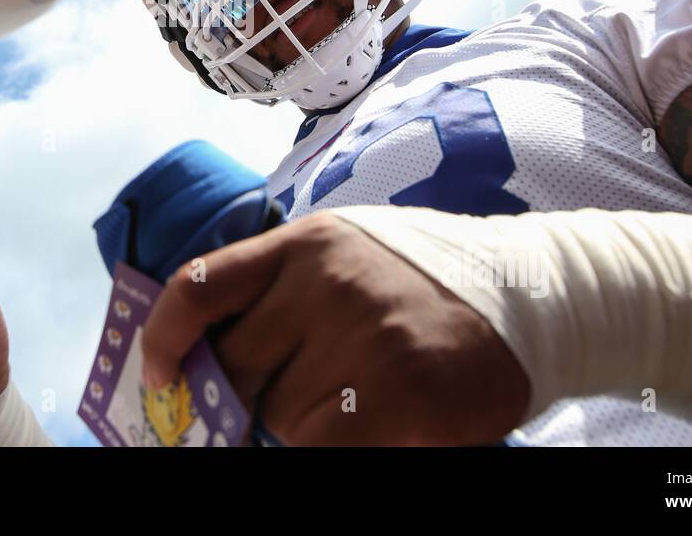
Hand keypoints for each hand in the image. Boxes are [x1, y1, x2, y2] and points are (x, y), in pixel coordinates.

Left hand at [141, 211, 529, 444]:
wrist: (532, 294)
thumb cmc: (423, 281)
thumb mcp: (346, 256)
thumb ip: (281, 290)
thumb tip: (206, 358)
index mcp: (306, 244)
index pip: (201, 287)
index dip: (163, 338)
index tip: (159, 377)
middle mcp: (328, 283)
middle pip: (239, 367)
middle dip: (250, 395)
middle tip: (294, 396)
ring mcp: (366, 339)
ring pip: (281, 416)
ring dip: (305, 424)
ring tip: (357, 400)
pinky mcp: (403, 395)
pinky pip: (324, 448)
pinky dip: (330, 447)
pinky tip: (368, 428)